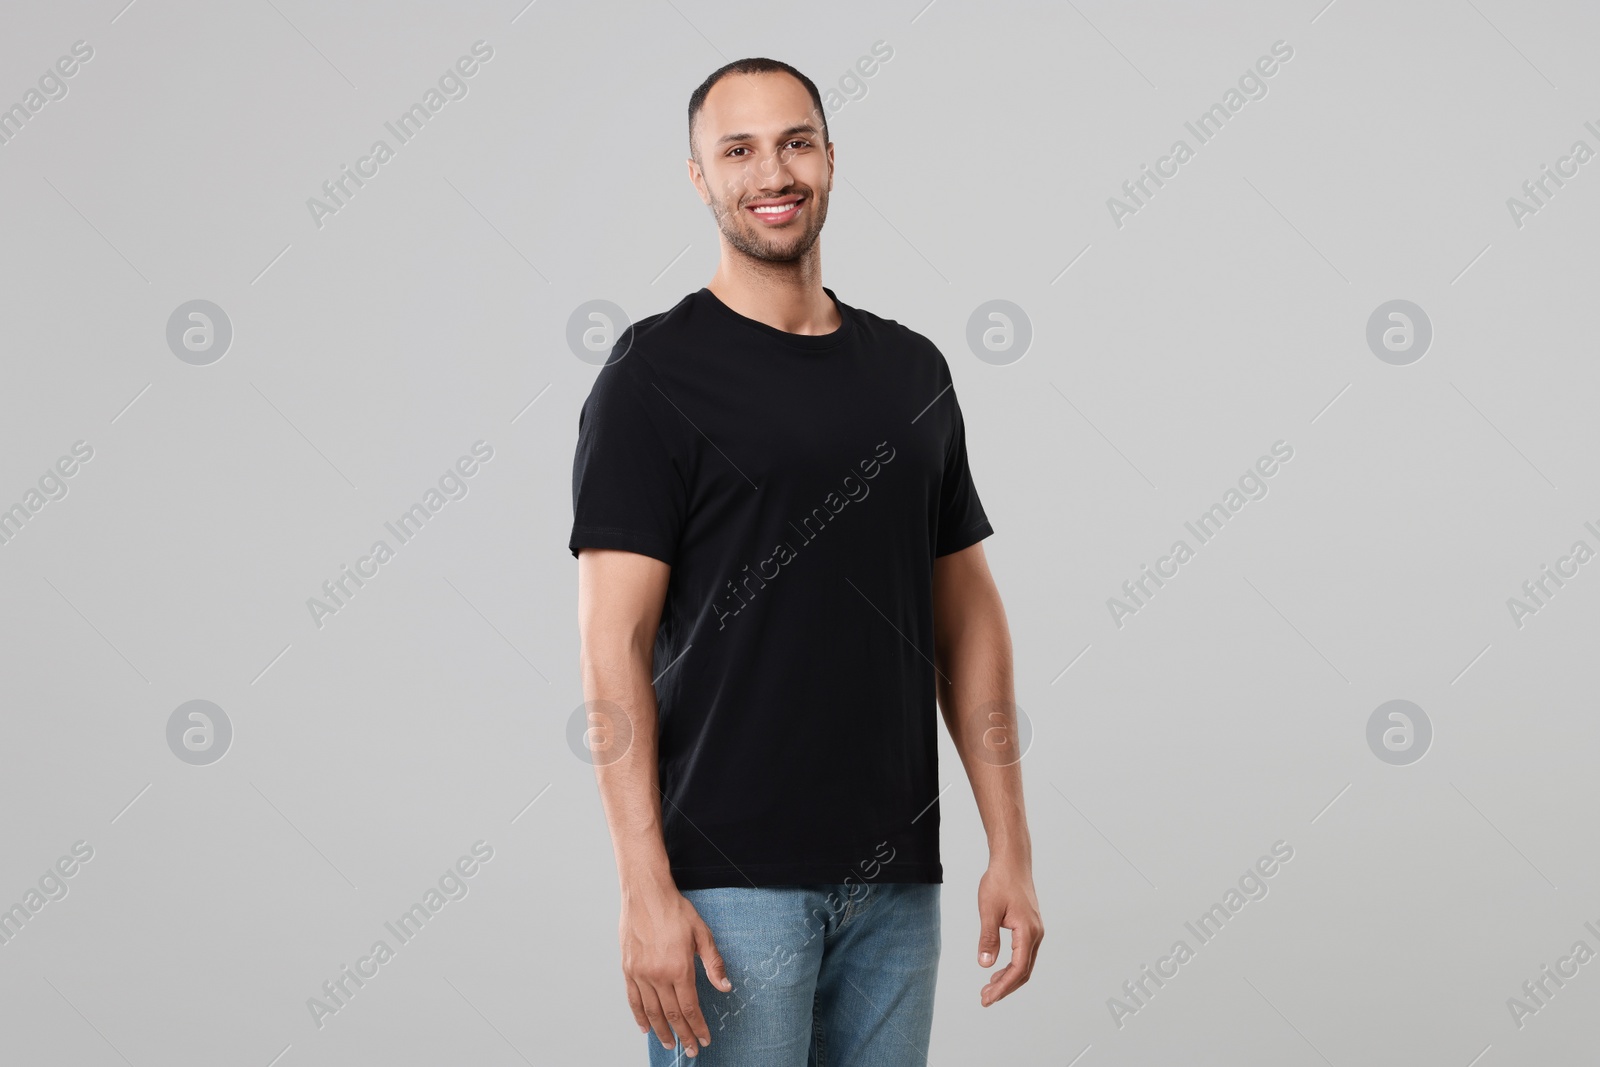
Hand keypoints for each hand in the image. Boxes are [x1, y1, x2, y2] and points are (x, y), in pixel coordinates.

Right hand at [620, 883, 732, 1055]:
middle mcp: (658, 975)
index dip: (698, 1026)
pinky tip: (645, 1027)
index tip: (704, 1039)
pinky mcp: (628, 968)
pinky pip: (633, 999)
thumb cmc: (675, 910)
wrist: (646, 893)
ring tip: (670, 1044)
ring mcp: (640, 973)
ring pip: (651, 1011)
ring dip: (661, 1031)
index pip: (690, 1007)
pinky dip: (639, 1016)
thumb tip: (725, 986)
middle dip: (683, 1035)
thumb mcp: (702, 933)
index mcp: (679, 968)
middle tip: (691, 1050)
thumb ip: (713, 963)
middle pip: (671, 1014)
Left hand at [976, 857, 1042, 1005]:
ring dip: (1008, 979)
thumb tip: (985, 964)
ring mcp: (1035, 930)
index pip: (1018, 969)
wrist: (1012, 861)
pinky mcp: (1030, 927)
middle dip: (1005, 987)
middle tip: (985, 998)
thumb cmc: (1000, 881)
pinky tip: (997, 970)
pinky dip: (1011, 966)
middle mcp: (1036, 934)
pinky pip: (1024, 954)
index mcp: (1027, 931)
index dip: (1003, 987)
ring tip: (988, 988)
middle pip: (1023, 971)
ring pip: (1025, 963)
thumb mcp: (988, 910)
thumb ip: (987, 938)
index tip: (987, 997)